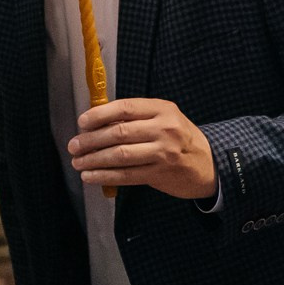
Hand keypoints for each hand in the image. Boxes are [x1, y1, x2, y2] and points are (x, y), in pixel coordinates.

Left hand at [68, 99, 216, 199]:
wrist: (209, 165)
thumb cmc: (181, 138)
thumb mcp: (165, 119)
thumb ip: (137, 118)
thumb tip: (98, 122)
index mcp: (162, 109)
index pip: (125, 108)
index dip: (99, 114)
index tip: (82, 122)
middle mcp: (164, 129)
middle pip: (119, 133)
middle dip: (91, 140)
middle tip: (74, 145)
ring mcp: (162, 153)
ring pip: (120, 155)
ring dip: (94, 159)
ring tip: (78, 162)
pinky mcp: (159, 174)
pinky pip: (126, 175)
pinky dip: (104, 176)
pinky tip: (90, 176)